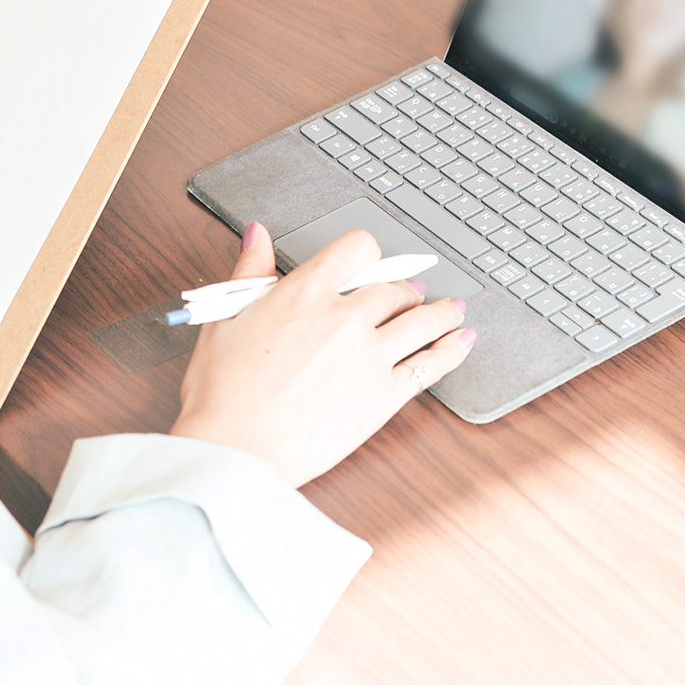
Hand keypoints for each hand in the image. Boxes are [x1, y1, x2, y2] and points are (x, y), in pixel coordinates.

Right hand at [169, 222, 474, 487]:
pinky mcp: (384, 396)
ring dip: (440, 312)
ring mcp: (370, 356)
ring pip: (422, 320)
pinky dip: (451, 350)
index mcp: (305, 292)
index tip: (369, 259)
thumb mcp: (225, 318)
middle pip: (392, 288)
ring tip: (453, 310)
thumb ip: (249, 271)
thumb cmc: (222, 391)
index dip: (366, 250)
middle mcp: (344, 318)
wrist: (236, 450)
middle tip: (409, 294)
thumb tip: (257, 234)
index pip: (356, 248)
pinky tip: (462, 341)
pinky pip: (430, 364)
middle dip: (402, 289)